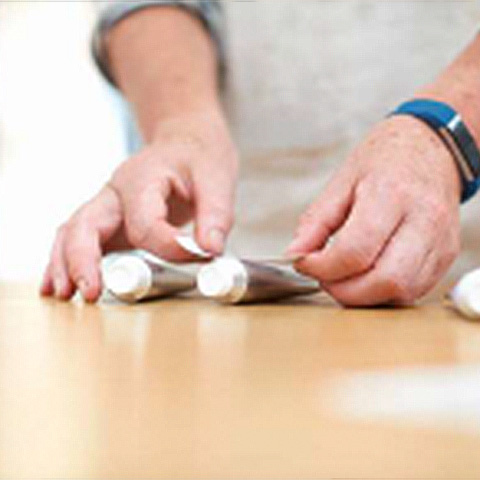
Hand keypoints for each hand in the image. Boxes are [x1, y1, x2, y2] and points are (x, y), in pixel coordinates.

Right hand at [41, 109, 237, 301]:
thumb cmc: (199, 156)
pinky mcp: (110, 222)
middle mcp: (116, 192)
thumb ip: (216, 215)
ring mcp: (109, 207)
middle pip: (86, 224)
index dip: (167, 246)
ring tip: (63, 294)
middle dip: (83, 260)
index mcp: (143, 178)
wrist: (187, 141)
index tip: (196, 257)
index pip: (144, 222)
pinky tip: (62, 286)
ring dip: (65, 264)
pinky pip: (80, 240)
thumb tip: (210, 250)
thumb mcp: (217, 178)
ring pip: (73, 233)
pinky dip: (68, 262)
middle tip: (88, 292)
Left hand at [288, 115, 461, 305]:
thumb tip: (294, 256)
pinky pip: (414, 291)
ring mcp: (440, 241)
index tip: (304, 264)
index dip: (323, 268)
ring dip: (365, 296)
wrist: (431, 148)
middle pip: (385, 280)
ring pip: (402, 292)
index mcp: (392, 194)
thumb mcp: (342, 181)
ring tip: (345, 277)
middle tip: (324, 278)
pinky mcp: (447, 255)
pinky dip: (384, 293)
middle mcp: (424, 220)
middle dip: (345, 291)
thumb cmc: (385, 160)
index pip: (355, 251)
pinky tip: (368, 275)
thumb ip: (315, 222)